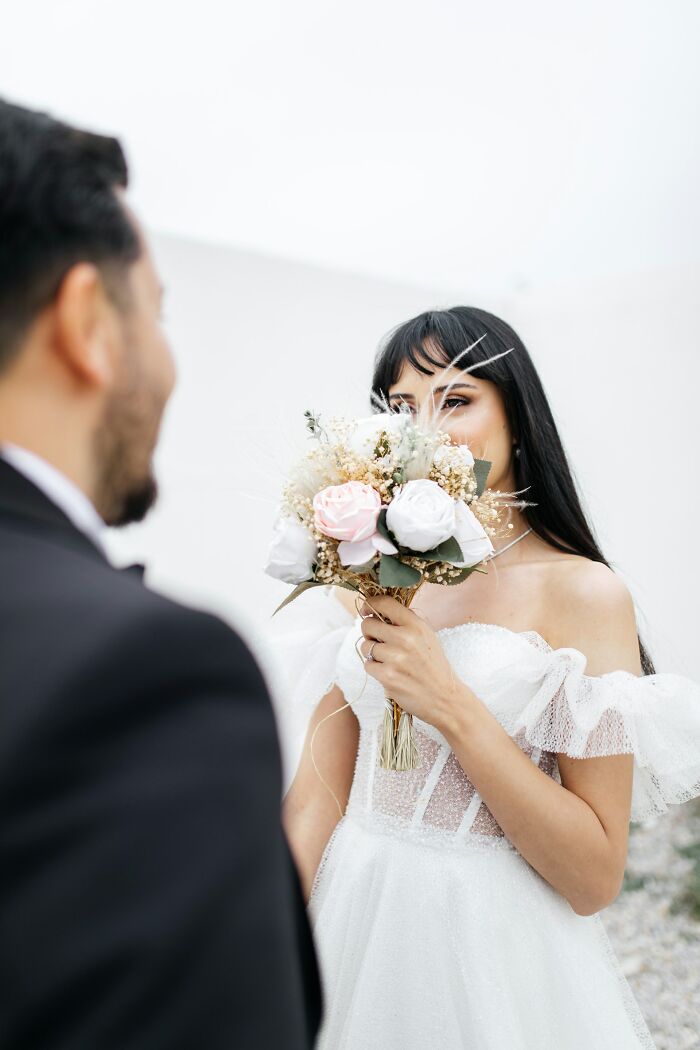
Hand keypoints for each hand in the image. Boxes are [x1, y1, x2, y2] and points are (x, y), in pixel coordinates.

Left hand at [358, 595, 472, 733]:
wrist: (444, 697)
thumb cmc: (433, 666)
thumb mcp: (426, 636)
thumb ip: (405, 622)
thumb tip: (377, 610)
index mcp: (416, 625)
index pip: (385, 603)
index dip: (370, 604)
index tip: (366, 609)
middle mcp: (405, 638)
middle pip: (368, 625)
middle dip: (369, 632)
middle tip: (378, 640)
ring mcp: (396, 658)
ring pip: (366, 646)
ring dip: (372, 653)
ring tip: (389, 660)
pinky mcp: (388, 676)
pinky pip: (368, 665)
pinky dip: (375, 669)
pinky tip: (389, 672)